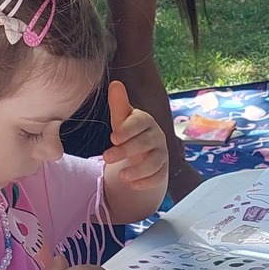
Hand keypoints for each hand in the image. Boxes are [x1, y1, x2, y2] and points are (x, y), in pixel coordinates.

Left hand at [102, 80, 169, 194]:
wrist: (143, 150)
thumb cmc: (129, 131)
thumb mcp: (121, 119)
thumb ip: (118, 104)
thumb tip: (115, 83)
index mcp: (145, 121)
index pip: (139, 123)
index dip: (127, 130)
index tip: (113, 138)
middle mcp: (156, 136)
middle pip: (145, 143)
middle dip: (126, 151)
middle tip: (106, 158)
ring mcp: (161, 153)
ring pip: (154, 162)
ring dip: (138, 170)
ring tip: (121, 177)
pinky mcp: (162, 169)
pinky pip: (159, 176)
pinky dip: (147, 182)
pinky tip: (133, 186)